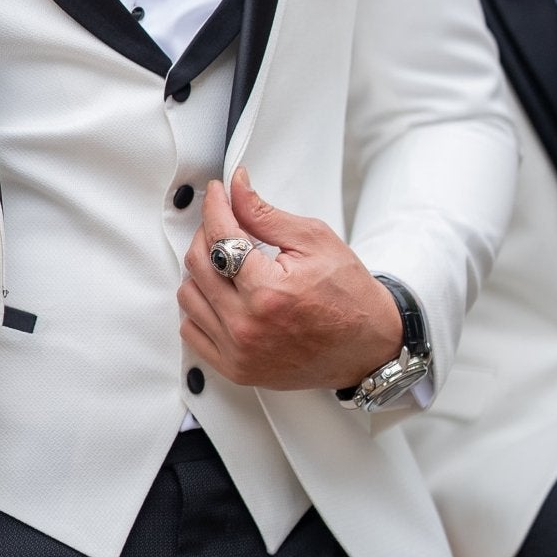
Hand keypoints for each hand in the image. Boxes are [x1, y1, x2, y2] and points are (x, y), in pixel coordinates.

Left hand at [178, 170, 402, 390]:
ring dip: (202, 271)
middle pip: (197, 263)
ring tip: (227, 261)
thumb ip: (265, 214)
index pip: (220, 236)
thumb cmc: (349, 296)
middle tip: (226, 223)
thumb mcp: (315, 241)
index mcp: (267, 291)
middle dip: (207, 233)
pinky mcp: (236, 368)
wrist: (368, 348)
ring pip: (188, 296)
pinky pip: (192, 330)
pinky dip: (200, 306)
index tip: (216, 193)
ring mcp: (238, 351)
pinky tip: (222, 294)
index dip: (215, 206)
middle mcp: (247, 325)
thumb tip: (236, 187)